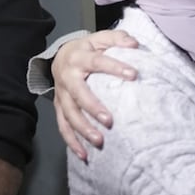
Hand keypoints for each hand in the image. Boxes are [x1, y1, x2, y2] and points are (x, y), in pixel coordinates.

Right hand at [52, 30, 137, 160]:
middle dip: (93, 108)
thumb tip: (134, 45)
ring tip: (99, 141)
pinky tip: (84, 156)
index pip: (98, 62)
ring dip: (82, 130)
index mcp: (79, 57)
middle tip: (109, 121)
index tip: (134, 75)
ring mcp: (62, 95)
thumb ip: (118, 39)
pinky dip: (72, 143)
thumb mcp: (101, 38)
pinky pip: (63, 127)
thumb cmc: (87, 49)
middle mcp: (67, 77)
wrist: (60, 56)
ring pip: (69, 115)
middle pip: (79, 94)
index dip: (115, 67)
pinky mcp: (60, 108)